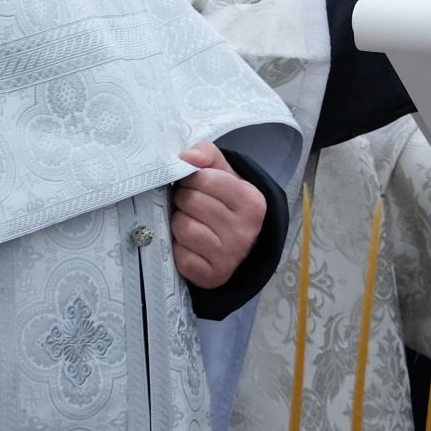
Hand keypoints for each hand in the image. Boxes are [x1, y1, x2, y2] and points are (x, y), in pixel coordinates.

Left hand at [172, 141, 266, 289]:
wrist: (237, 246)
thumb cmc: (225, 202)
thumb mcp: (224, 173)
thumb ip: (207, 154)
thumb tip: (187, 157)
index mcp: (252, 201)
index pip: (205, 179)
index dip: (192, 179)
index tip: (196, 185)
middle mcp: (245, 230)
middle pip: (190, 202)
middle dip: (183, 200)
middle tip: (191, 205)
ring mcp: (230, 256)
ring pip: (182, 228)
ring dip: (179, 223)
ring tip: (191, 223)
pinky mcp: (212, 276)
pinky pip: (180, 255)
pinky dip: (178, 248)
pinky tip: (190, 245)